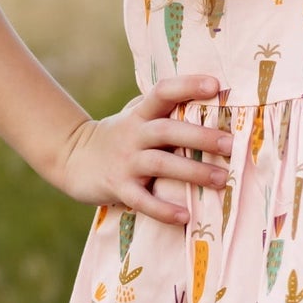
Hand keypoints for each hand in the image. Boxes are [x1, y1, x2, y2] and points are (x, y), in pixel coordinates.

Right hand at [52, 74, 232, 226]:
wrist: (72, 157)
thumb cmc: (119, 135)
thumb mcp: (136, 116)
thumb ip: (163, 109)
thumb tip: (210, 97)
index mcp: (141, 114)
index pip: (163, 92)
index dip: (188, 85)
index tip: (215, 85)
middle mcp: (134, 134)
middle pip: (168, 131)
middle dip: (201, 137)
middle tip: (230, 144)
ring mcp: (125, 162)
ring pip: (161, 164)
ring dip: (193, 172)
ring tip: (222, 180)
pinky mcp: (117, 187)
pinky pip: (142, 200)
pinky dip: (163, 209)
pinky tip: (185, 217)